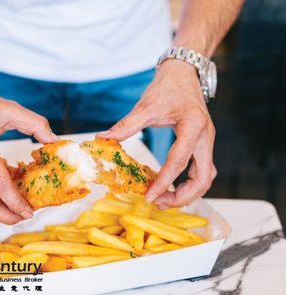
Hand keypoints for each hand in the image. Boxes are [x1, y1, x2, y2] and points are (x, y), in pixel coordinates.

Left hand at [98, 60, 216, 208]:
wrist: (184, 73)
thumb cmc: (167, 86)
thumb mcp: (146, 105)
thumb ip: (127, 125)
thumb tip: (104, 138)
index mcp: (193, 126)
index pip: (179, 161)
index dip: (164, 182)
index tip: (149, 197)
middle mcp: (205, 137)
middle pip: (204, 178)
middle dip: (183, 196)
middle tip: (159, 203)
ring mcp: (207, 141)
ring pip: (207, 177)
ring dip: (189, 193)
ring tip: (164, 199)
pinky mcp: (203, 144)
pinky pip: (202, 170)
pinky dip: (189, 183)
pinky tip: (172, 186)